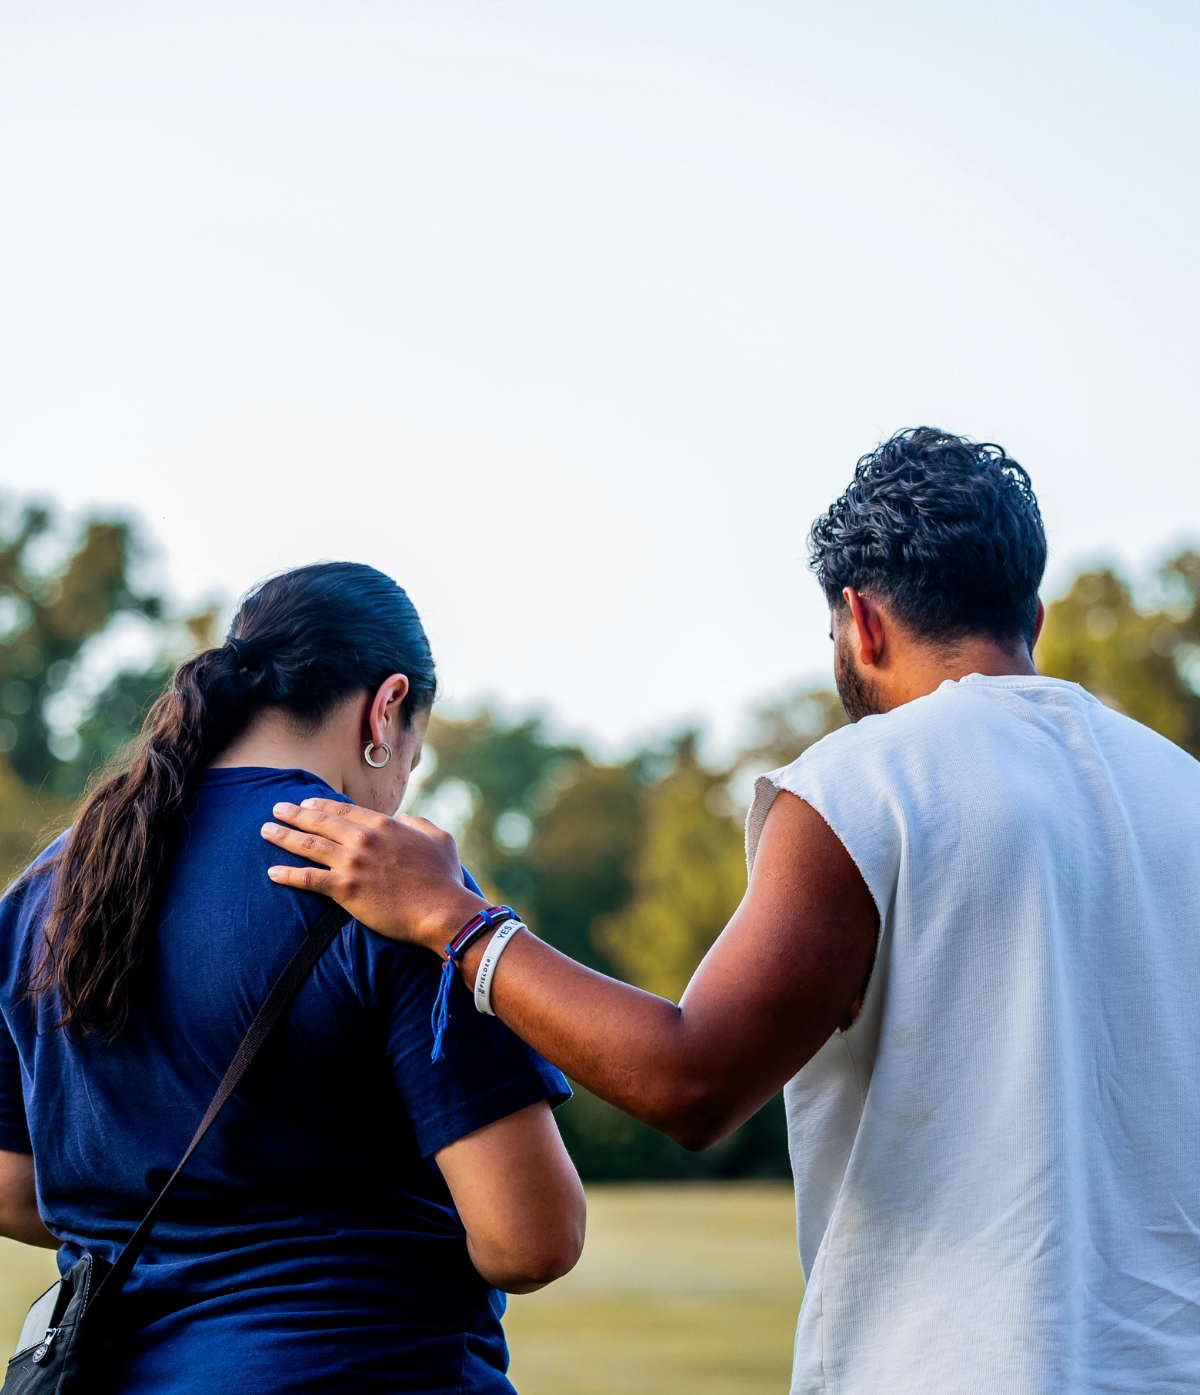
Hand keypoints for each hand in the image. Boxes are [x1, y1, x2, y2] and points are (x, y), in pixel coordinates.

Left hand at [261, 799, 485, 952]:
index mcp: (385, 826)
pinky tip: (272, 872)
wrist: (441, 910)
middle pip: (321, 823)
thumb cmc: (444, 878)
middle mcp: (364, 840)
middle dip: (295, 815)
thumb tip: (407, 818)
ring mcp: (352, 864)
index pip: (345, 811)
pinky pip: (309, 880)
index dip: (321, 806)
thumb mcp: (440, 839)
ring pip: (309, 846)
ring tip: (266, 831)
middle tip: (276, 809)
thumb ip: (420, 823)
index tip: (305, 803)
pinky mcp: (345, 890)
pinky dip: (289, 875)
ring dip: (284, 837)